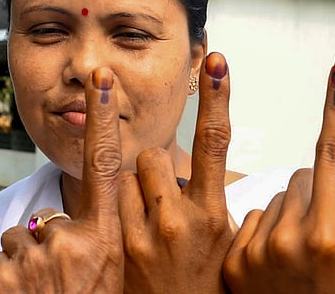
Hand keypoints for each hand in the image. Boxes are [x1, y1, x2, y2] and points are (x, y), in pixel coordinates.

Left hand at [0, 67, 123, 292]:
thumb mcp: (124, 273)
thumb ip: (115, 235)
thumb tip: (106, 210)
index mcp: (111, 239)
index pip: (107, 165)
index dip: (102, 119)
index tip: (98, 79)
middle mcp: (75, 243)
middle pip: (55, 216)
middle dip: (55, 240)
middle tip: (68, 279)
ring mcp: (36, 260)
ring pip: (25, 239)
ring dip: (31, 262)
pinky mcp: (3, 277)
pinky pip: (4, 261)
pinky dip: (11, 279)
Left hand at [119, 52, 234, 292]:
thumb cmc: (209, 283)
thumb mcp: (227, 240)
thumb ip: (219, 201)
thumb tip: (213, 168)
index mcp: (212, 214)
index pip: (216, 142)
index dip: (218, 98)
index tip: (218, 62)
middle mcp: (177, 220)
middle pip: (155, 156)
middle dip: (157, 170)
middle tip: (166, 203)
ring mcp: (141, 234)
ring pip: (127, 177)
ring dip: (136, 191)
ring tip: (150, 226)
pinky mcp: (113, 246)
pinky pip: (107, 203)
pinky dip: (117, 211)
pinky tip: (131, 241)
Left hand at [222, 52, 334, 293]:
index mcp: (328, 235)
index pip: (333, 152)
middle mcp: (287, 238)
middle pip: (303, 175)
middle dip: (317, 190)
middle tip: (328, 233)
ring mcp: (255, 251)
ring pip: (275, 197)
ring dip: (290, 212)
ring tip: (301, 255)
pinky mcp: (233, 262)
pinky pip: (249, 219)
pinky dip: (264, 230)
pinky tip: (276, 262)